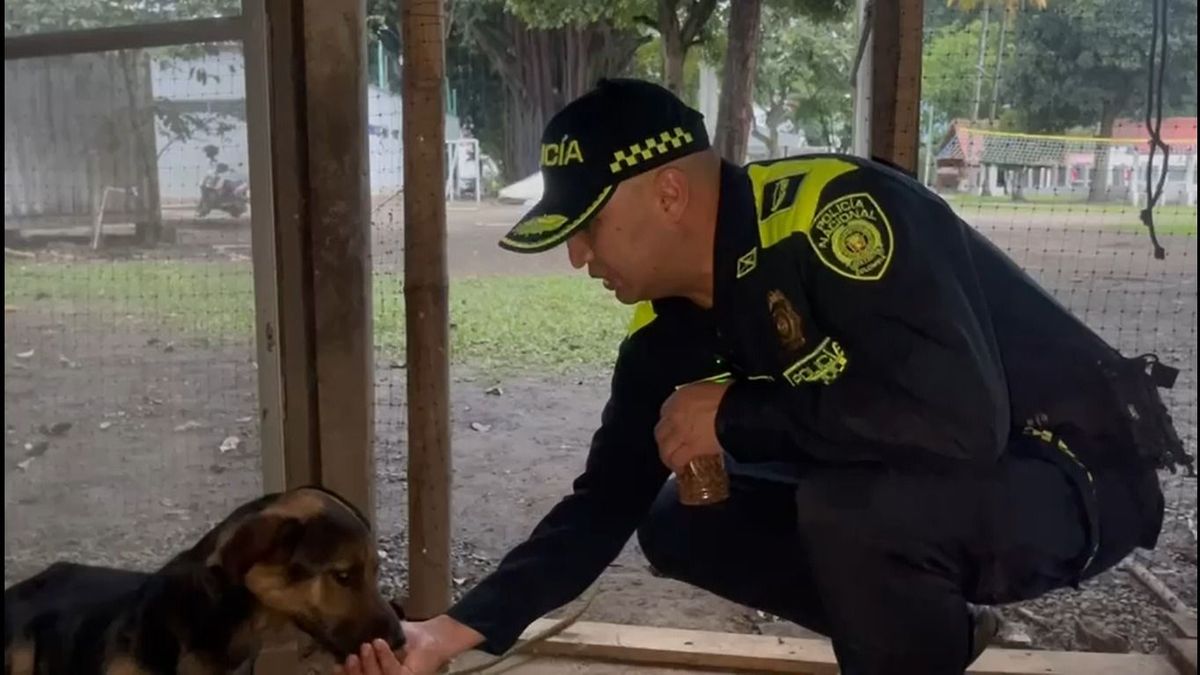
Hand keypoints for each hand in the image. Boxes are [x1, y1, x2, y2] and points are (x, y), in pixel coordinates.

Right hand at [336, 616, 482, 674]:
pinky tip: (381, 644)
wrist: (433, 635)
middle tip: (351, 656)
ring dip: (370, 664)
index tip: (336, 664)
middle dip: (354, 672)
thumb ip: (367, 643)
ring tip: (367, 645)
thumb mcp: (383, 639)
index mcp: (376, 673)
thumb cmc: (407, 638)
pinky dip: (385, 658)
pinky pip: (393, 673)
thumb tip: (345, 640)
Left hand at [655, 382, 729, 472]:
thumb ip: (700, 400)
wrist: (738, 409)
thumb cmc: (730, 396)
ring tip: (674, 463)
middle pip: (661, 432)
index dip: (669, 423)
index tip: (674, 428)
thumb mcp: (710, 391)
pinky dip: (678, 466)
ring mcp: (681, 432)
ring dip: (668, 457)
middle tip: (670, 447)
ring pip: (665, 448)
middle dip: (664, 441)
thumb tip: (704, 407)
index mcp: (680, 397)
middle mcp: (675, 414)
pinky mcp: (691, 448)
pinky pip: (678, 459)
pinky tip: (682, 471)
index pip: (665, 412)